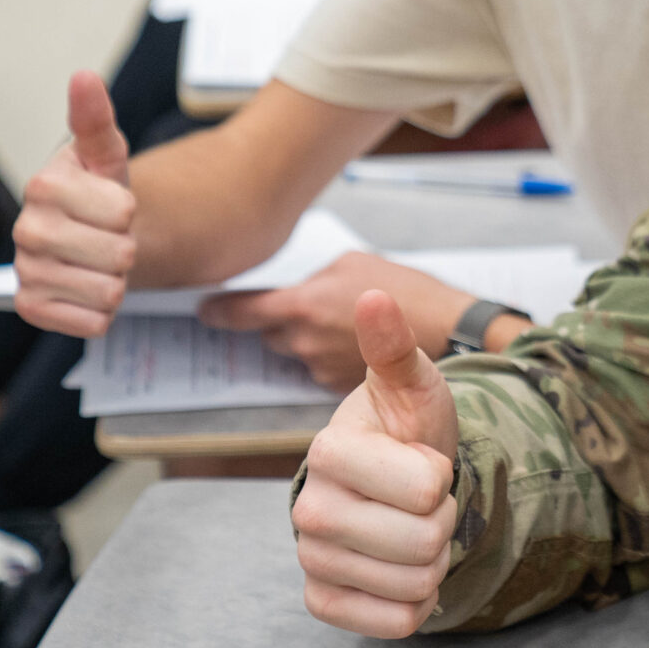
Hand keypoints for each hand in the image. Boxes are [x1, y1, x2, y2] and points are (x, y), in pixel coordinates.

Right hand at [12, 73, 135, 337]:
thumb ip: (95, 119)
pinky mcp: (30, 309)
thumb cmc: (98, 192)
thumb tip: (83, 76)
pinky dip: (101, 312)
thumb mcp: (105, 154)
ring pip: (108, 292)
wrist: (88, 236)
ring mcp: (25, 272)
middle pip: (118, 255)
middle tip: (108, 238)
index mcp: (43, 185)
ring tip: (99, 263)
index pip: (123, 212)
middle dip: (126, 249)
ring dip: (116, 282)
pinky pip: (91, 323)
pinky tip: (87, 291)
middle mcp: (25, 229)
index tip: (113, 206)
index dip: (130, 212)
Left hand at [197, 253, 479, 387]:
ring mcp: (319, 367)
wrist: (443, 332)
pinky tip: (354, 342)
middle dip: (278, 323)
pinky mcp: (338, 384)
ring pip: (296, 351)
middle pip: (269, 335)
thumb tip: (299, 291)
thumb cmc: (402, 290)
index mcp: (301, 306)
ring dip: (307, 338)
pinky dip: (328, 355)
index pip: (242, 311)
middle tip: (305, 306)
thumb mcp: (352, 263)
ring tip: (341, 322)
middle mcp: (303, 342)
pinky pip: (319, 367)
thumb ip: (313, 279)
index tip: (205, 309)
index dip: (219, 310)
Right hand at [291, 290, 462, 636]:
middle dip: (444, 521)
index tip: (426, 462)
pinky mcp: (321, 601)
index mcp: (329, 450)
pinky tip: (403, 570)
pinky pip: (393, 624)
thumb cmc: (407, 430)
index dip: (442, 478)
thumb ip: (394, 347)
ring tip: (413, 528)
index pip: (424, 488)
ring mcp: (311, 558)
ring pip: (414, 585)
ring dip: (434, 561)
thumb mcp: (414, 386)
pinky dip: (416, 603)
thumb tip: (374, 295)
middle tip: (425, 500)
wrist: (395, 482)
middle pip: (424, 542)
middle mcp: (308, 507)